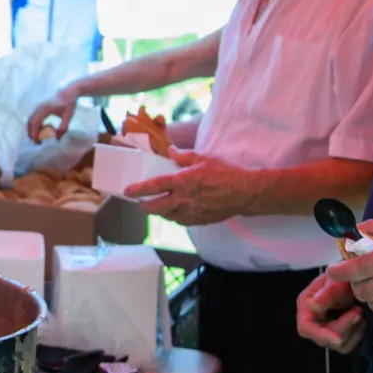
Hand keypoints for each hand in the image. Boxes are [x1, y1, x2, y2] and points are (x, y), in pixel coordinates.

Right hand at [26, 88, 78, 142]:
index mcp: (45, 109)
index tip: (38, 142)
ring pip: (30, 120)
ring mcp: (38, 107)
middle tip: (37, 143)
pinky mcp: (39, 107)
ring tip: (38, 138)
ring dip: (31, 130)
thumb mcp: (68, 117)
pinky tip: (40, 131)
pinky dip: (33, 125)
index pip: (35, 123)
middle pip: (30, 122)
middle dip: (31, 133)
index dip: (34, 134)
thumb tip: (57, 139)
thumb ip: (63, 128)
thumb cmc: (69, 104)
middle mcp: (39, 107)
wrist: (68, 92)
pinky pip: (32, 118)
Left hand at [125, 150, 257, 226]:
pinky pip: (180, 221)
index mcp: (182, 181)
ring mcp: (191, 212)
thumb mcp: (203, 158)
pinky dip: (174, 217)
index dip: (138, 189)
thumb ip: (183, 156)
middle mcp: (183, 199)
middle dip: (144, 206)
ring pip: (167, 216)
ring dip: (159, 212)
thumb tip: (171, 151)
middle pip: (155, 208)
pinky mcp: (199, 220)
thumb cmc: (225, 173)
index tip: (128, 191)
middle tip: (140, 203)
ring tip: (156, 206)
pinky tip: (175, 212)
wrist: (244, 193)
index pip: (154, 186)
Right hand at [297, 271, 363, 353]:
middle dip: (344, 327)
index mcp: (306, 306)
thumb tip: (311, 305)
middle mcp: (313, 321)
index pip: (306, 328)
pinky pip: (348, 345)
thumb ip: (326, 294)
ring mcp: (326, 329)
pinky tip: (361, 320)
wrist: (357, 279)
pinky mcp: (338, 334)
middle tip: (358, 311)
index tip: (339, 338)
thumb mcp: (336, 282)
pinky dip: (357, 334)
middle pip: (325, 339)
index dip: (321, 335)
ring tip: (360, 312)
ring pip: (338, 345)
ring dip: (353, 331)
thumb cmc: (344, 278)